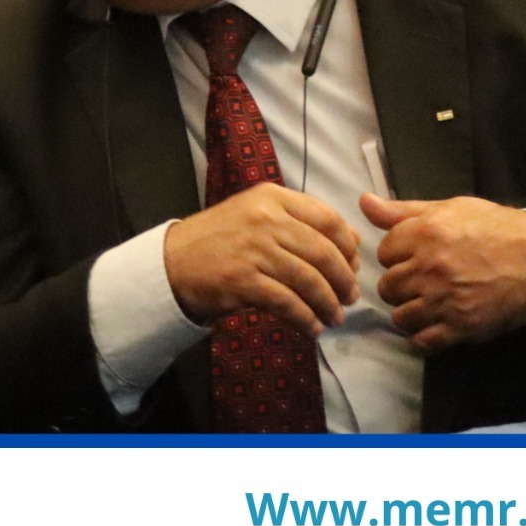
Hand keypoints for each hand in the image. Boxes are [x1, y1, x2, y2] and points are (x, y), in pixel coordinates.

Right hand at [163, 183, 359, 335]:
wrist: (172, 262)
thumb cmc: (219, 239)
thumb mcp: (256, 214)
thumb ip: (299, 221)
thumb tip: (352, 241)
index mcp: (272, 198)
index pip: (329, 219)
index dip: (349, 247)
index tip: (353, 267)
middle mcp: (264, 219)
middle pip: (324, 253)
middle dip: (344, 281)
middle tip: (349, 298)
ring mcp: (252, 249)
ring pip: (309, 280)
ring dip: (328, 304)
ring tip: (333, 317)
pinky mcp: (242, 280)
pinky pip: (287, 303)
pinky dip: (305, 318)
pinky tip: (311, 328)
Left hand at [362, 193, 525, 352]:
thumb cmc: (494, 229)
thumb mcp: (449, 209)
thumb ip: (402, 211)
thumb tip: (364, 202)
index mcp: (424, 234)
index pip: (383, 253)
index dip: (396, 256)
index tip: (412, 257)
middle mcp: (430, 268)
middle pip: (388, 286)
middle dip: (400, 285)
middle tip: (420, 282)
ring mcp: (445, 299)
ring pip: (401, 316)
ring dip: (410, 312)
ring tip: (427, 304)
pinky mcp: (462, 326)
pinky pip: (423, 341)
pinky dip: (424, 338)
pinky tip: (434, 326)